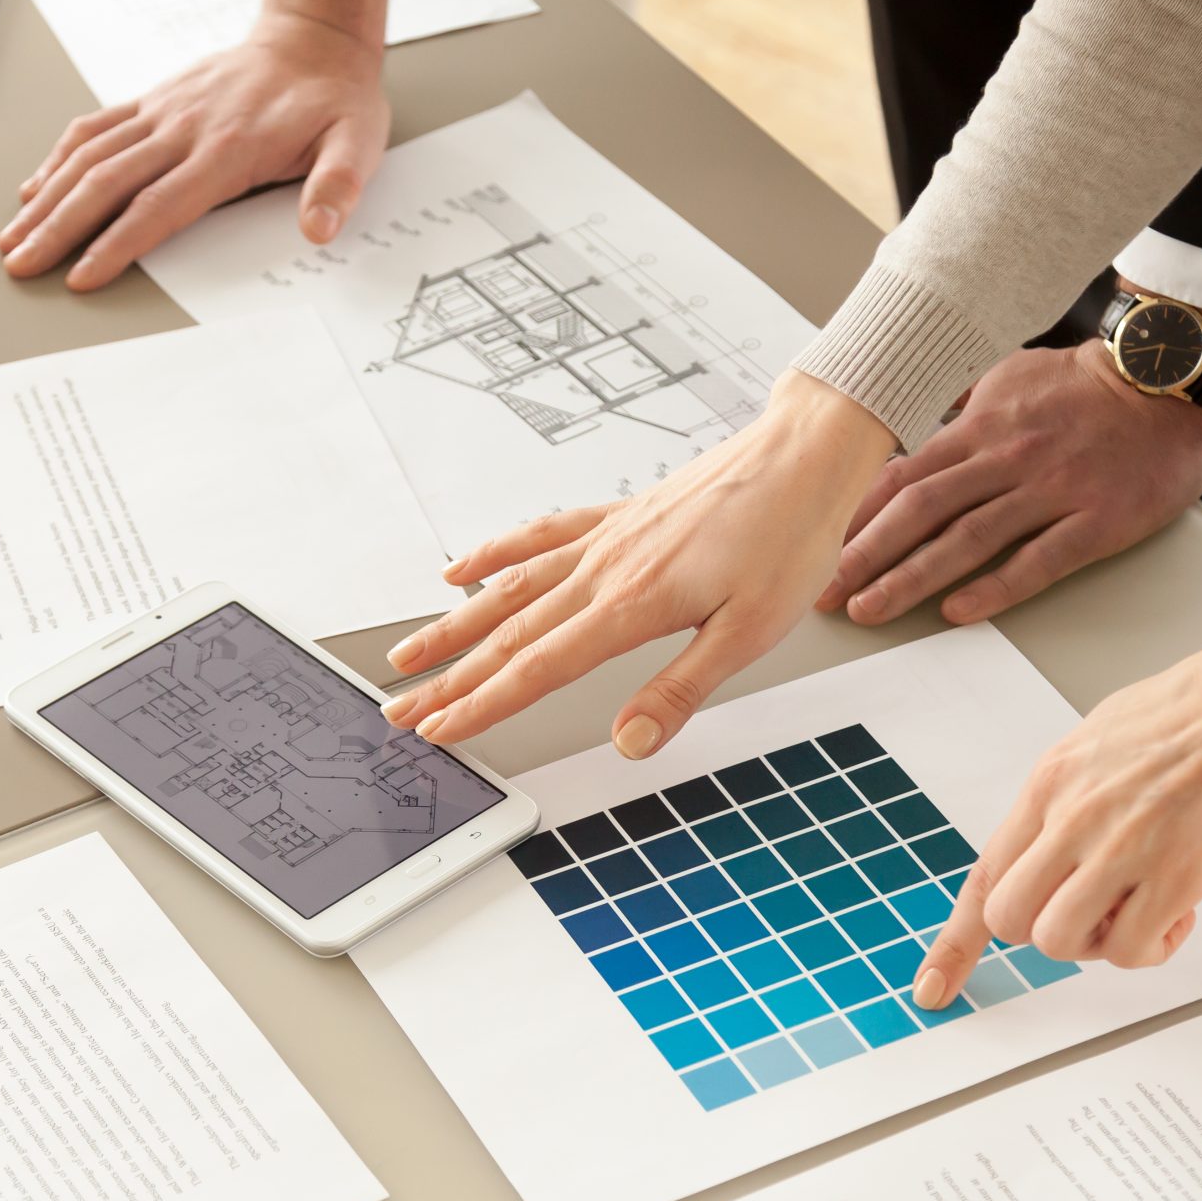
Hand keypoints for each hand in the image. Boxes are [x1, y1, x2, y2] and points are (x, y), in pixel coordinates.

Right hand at [0, 0, 391, 289]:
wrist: (315, 37)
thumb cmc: (334, 97)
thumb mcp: (357, 143)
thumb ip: (337, 187)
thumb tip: (319, 228)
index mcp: (227, 149)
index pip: (159, 206)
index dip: (116, 243)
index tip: (81, 276)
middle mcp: (184, 128)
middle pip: (106, 183)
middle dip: (59, 229)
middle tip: (22, 265)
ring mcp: (163, 112)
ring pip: (90, 156)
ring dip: (47, 198)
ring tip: (12, 237)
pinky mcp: (155, 101)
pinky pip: (96, 127)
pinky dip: (60, 157)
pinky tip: (36, 186)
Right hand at [380, 371, 896, 756]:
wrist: (802, 457)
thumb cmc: (787, 540)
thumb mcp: (750, 632)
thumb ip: (680, 689)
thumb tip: (629, 743)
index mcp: (632, 604)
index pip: (538, 668)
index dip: (482, 704)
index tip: (438, 731)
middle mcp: (604, 569)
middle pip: (508, 634)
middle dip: (449, 677)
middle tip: (399, 708)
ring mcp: (604, 539)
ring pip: (509, 586)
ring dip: (455, 622)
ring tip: (409, 650)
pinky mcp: (616, 517)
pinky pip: (540, 536)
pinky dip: (495, 553)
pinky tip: (462, 567)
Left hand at [821, 342, 1201, 627]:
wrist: (1169, 375)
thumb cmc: (1089, 379)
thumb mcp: (1009, 372)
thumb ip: (958, 402)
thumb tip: (911, 425)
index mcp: (979, 426)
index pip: (900, 474)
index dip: (854, 514)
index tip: (817, 545)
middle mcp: (1005, 458)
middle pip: (919, 511)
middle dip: (863, 555)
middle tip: (824, 592)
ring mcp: (1051, 490)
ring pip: (967, 539)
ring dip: (911, 578)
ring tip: (870, 610)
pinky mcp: (1097, 519)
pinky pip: (1038, 559)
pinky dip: (995, 588)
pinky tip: (958, 612)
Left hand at [910, 620, 1201, 1009]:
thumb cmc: (1200, 709)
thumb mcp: (1101, 738)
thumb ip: (1069, 796)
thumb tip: (1054, 843)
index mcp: (1050, 783)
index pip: (984, 875)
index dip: (955, 942)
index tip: (935, 986)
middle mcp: (1071, 817)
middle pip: (1012, 920)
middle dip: (1048, 930)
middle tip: (1098, 912)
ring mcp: (1120, 847)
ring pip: (1061, 941)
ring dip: (1101, 941)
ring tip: (1144, 904)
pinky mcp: (1176, 874)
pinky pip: (1131, 950)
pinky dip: (1153, 947)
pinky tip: (1182, 910)